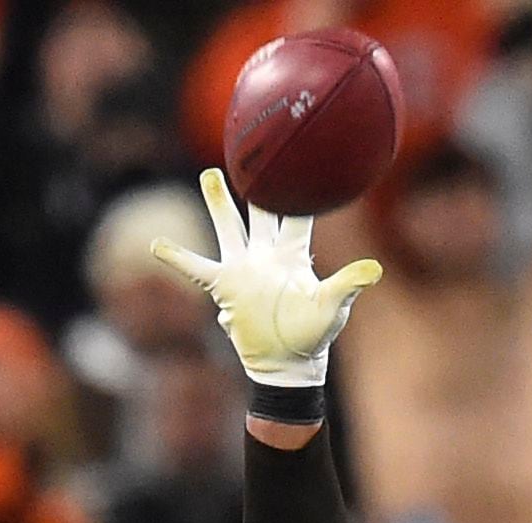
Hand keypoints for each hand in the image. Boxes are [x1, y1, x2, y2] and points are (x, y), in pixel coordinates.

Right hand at [154, 168, 382, 394]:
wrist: (287, 363)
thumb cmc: (312, 334)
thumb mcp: (332, 307)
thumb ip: (347, 284)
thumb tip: (373, 270)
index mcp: (294, 253)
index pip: (296, 213)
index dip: (298, 187)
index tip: (299, 157)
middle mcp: (267, 254)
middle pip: (260, 211)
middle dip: (257, 184)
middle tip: (252, 151)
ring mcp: (244, 268)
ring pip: (229, 228)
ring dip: (219, 204)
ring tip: (211, 175)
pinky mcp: (225, 287)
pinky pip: (197, 269)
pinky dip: (178, 258)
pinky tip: (157, 245)